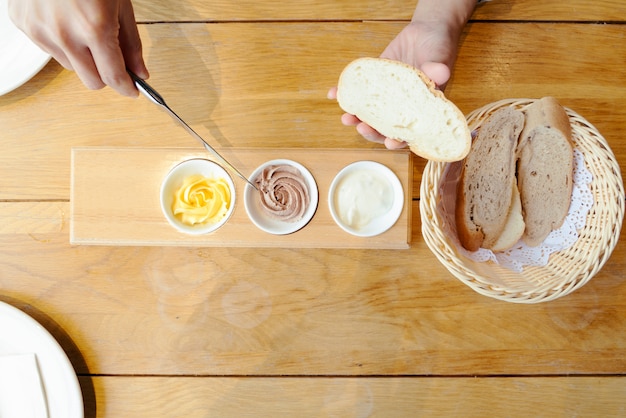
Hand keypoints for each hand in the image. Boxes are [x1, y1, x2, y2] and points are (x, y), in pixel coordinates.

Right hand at [8, 0, 148, 96]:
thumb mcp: (120, 4)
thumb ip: (131, 43)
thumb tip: (140, 71)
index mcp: (94, 28)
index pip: (113, 77)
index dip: (126, 87)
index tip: (132, 90)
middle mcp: (65, 34)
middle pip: (92, 81)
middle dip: (106, 74)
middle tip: (112, 59)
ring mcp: (41, 31)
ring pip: (72, 68)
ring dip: (83, 58)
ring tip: (84, 28)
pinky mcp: (25, 26)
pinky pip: (50, 50)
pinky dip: (62, 43)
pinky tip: (65, 20)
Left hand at [329, 15, 465, 148]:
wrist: (426, 30)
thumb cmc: (438, 47)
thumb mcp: (440, 56)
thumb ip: (438, 67)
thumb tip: (440, 73)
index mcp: (420, 109)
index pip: (410, 131)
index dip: (401, 139)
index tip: (390, 143)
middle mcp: (401, 106)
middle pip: (385, 127)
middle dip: (371, 132)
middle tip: (361, 127)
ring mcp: (386, 96)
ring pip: (370, 113)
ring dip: (356, 118)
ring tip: (346, 118)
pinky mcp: (374, 81)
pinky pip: (359, 91)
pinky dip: (345, 93)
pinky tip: (333, 93)